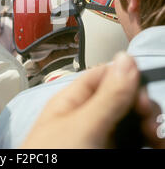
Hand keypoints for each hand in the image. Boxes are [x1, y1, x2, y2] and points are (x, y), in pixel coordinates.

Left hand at [21, 52, 164, 148]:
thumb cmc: (57, 155)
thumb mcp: (82, 126)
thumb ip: (107, 95)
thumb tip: (126, 57)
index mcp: (72, 100)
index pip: (103, 76)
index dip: (126, 78)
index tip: (144, 96)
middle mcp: (86, 115)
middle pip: (121, 98)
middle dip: (140, 106)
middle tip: (151, 124)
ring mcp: (99, 136)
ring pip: (130, 121)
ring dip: (147, 126)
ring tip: (156, 139)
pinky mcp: (108, 151)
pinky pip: (131, 141)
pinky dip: (145, 141)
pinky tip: (154, 145)